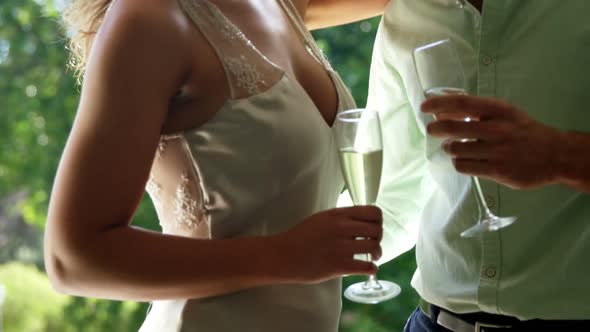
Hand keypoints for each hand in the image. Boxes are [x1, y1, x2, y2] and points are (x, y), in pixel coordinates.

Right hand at [272, 206, 382, 283]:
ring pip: (375, 247)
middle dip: (378, 237)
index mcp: (338, 214)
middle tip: (372, 243)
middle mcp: (342, 228)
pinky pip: (368, 267)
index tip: (374, 226)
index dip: (378, 220)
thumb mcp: (321, 219)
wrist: (283, 255)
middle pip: (377, 229)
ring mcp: (341, 247)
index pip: (372, 211)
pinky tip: (368, 269)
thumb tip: (362, 222)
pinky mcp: (340, 266)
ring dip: (377, 253)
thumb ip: (341, 218)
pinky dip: (372, 269)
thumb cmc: (300, 237)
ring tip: (372, 257)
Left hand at [421, 95, 564, 189]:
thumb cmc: (523, 131)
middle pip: (453, 128)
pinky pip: (463, 166)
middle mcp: (497, 128)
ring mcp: (497, 151)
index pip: (462, 103)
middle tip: (432, 131)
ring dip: (450, 148)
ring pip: (455, 149)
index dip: (439, 104)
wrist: (555, 155)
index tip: (424, 107)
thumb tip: (441, 112)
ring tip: (455, 147)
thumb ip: (476, 112)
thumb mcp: (504, 114)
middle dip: (436, 129)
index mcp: (499, 110)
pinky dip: (459, 162)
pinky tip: (465, 160)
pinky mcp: (496, 170)